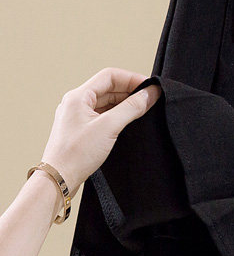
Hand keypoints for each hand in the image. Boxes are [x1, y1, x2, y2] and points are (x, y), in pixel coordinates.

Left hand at [40, 67, 161, 195]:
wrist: (59, 179)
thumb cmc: (76, 154)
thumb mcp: (109, 127)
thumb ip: (132, 108)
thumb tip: (151, 93)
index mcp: (78, 97)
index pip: (109, 76)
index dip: (132, 78)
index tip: (150, 86)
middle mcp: (76, 103)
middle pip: (109, 88)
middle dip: (131, 91)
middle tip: (151, 98)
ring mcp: (79, 116)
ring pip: (107, 102)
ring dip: (126, 103)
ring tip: (144, 110)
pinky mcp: (83, 129)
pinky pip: (104, 115)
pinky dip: (119, 115)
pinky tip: (130, 121)